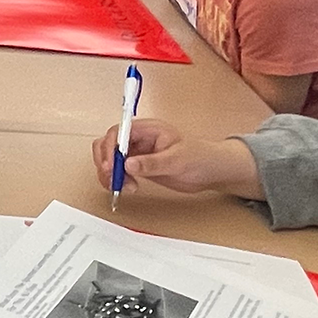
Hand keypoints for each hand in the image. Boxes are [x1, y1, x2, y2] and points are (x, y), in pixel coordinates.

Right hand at [91, 119, 261, 197]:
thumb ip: (152, 163)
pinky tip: (127, 188)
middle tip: (113, 179)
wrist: (212, 171)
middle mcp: (139, 139)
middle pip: (108, 144)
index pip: (118, 133)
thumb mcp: (177, 160)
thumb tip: (128, 163)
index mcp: (148, 129)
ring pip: (110, 159)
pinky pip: (119, 171)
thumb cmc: (200, 157)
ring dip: (110, 173)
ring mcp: (138, 152)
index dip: (110, 148)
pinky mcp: (139, 166)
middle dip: (106, 161)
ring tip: (123, 187)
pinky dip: (117, 180)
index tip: (111, 166)